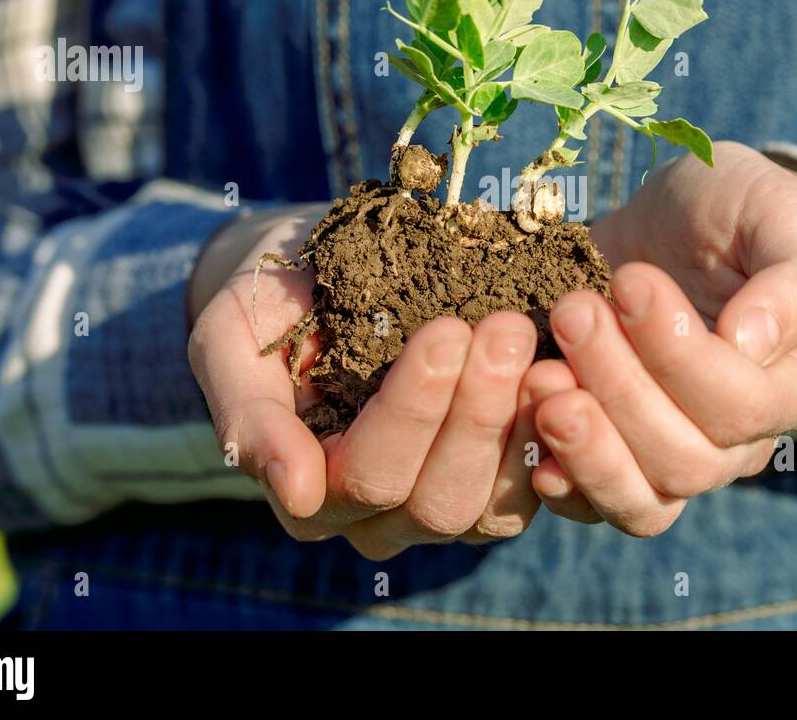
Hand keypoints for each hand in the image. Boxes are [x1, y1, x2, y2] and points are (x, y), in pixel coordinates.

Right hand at [187, 206, 548, 558]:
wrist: (320, 278)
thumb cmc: (270, 307)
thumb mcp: (231, 341)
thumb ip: (247, 415)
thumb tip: (294, 490)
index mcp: (310, 493)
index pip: (368, 473)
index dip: (412, 408)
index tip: (447, 330)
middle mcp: (377, 518)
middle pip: (437, 499)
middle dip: (476, 412)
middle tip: (506, 329)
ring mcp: (442, 507)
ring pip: (491, 505)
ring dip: (519, 422)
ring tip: (537, 345)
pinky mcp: (495, 483)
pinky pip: (536, 487)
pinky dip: (553, 434)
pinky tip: (565, 371)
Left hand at [528, 141, 796, 534]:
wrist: (678, 219)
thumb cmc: (742, 210)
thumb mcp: (780, 215)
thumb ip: (793, 280)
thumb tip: (752, 342)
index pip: (742, 405)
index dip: (679, 354)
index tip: (630, 279)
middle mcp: (744, 441)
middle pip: (686, 461)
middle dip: (619, 389)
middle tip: (572, 313)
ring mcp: (678, 456)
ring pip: (643, 502)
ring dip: (585, 448)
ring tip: (540, 379)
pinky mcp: (618, 456)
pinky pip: (593, 506)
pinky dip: (560, 481)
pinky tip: (529, 428)